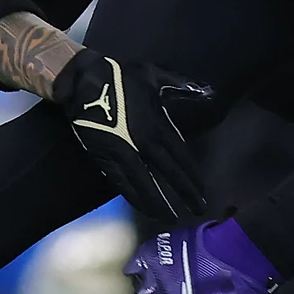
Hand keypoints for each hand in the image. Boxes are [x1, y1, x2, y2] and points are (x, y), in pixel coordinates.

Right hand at [56, 49, 217, 225]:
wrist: (85, 82)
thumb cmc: (121, 76)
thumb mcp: (154, 75)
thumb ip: (181, 85)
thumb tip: (208, 91)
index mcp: (159, 125)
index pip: (181, 157)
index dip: (192, 176)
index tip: (202, 192)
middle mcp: (145, 143)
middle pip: (169, 174)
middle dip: (184, 193)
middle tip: (197, 210)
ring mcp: (125, 153)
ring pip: (146, 184)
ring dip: (159, 202)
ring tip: (171, 218)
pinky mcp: (106, 158)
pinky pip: (123, 183)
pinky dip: (135, 197)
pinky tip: (144, 208)